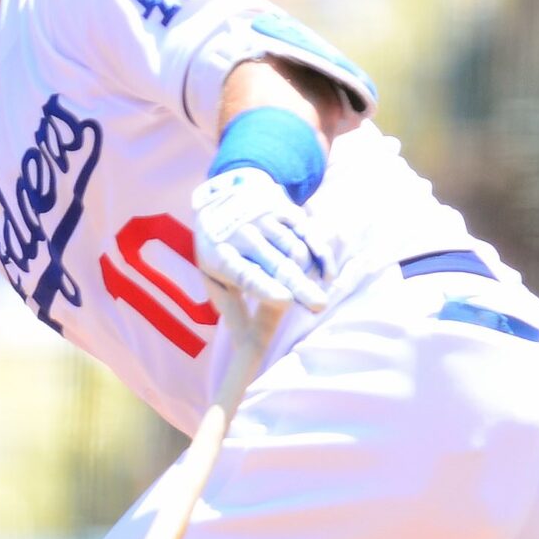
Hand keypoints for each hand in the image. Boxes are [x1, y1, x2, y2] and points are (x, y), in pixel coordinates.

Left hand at [189, 168, 334, 311]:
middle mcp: (243, 234)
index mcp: (220, 254)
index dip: (265, 287)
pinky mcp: (285, 208)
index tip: (285, 301)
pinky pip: (308, 232)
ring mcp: (265, 218)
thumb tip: (246, 345)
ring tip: (315, 298)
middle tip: (318, 305)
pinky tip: (327, 273)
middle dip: (299, 285)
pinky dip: (321, 253)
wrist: (221, 192)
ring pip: (296, 248)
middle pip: (277, 263)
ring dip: (309, 274)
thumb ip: (230, 308)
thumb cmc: (218, 247)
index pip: (245, 274)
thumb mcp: (211, 277)